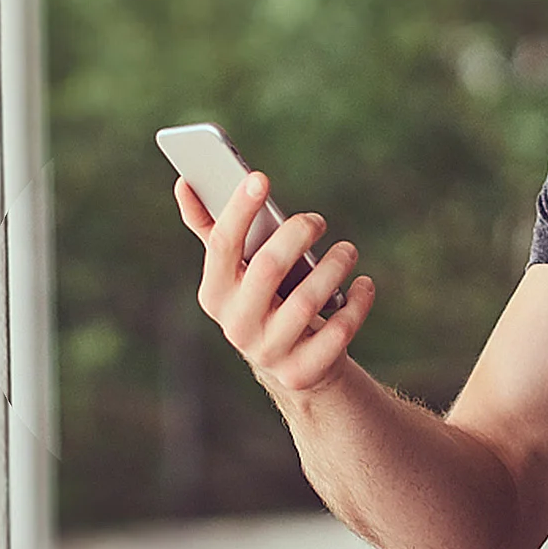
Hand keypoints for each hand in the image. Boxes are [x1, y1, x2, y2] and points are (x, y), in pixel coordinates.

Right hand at [176, 170, 374, 395]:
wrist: (296, 366)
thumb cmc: (266, 302)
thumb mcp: (238, 274)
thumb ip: (212, 230)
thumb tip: (184, 183)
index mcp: (215, 294)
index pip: (221, 246)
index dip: (240, 209)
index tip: (261, 177)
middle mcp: (237, 326)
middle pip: (267, 267)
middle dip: (296, 234)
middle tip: (318, 220)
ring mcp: (270, 352)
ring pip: (307, 300)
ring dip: (334, 266)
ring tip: (348, 250)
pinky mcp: (304, 371)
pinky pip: (339, 331)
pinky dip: (357, 302)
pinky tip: (363, 284)